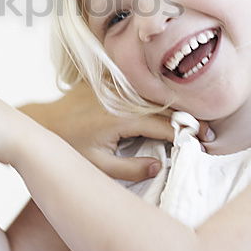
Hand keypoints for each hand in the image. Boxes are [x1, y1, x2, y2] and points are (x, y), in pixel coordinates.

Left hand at [25, 83, 215, 180]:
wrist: (42, 123)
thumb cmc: (68, 148)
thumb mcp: (97, 168)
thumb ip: (130, 169)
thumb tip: (160, 166)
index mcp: (120, 118)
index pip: (163, 125)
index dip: (186, 134)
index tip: (206, 142)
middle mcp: (119, 98)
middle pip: (162, 105)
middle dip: (186, 118)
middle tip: (208, 132)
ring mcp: (112, 86)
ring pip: (151, 94)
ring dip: (172, 106)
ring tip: (194, 122)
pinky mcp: (106, 81)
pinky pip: (135, 88)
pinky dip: (152, 97)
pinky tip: (167, 106)